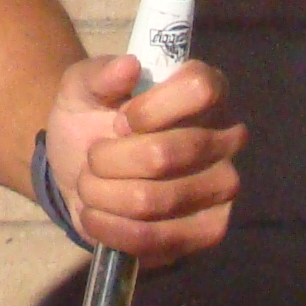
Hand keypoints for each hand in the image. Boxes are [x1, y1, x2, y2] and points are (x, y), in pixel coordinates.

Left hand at [43, 54, 245, 265]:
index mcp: (205, 92)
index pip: (199, 89)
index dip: (150, 109)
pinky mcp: (207, 231)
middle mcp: (226, 138)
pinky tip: (94, 216)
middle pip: (166, 153)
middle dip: (109, 160)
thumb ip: (100, 74)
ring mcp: (222, 188)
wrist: (80, 168)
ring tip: (90, 186)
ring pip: (154, 200)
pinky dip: (112, 229)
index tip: (119, 120)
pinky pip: (157, 239)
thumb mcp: (81, 87)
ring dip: (104, 195)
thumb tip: (128, 66)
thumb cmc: (91, 117)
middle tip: (93, 158)